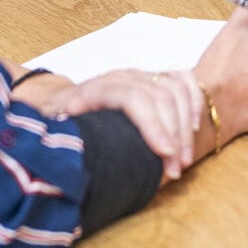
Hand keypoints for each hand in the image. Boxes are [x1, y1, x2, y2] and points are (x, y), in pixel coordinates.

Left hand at [40, 69, 204, 179]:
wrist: (61, 100)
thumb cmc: (58, 120)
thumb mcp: (53, 129)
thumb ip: (61, 138)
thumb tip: (72, 159)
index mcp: (99, 87)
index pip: (134, 98)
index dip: (153, 125)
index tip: (164, 154)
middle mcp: (125, 77)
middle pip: (161, 96)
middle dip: (174, 136)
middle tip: (175, 171)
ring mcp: (143, 76)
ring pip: (176, 90)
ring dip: (186, 126)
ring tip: (184, 159)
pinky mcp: (155, 79)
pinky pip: (185, 81)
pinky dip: (194, 103)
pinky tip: (195, 128)